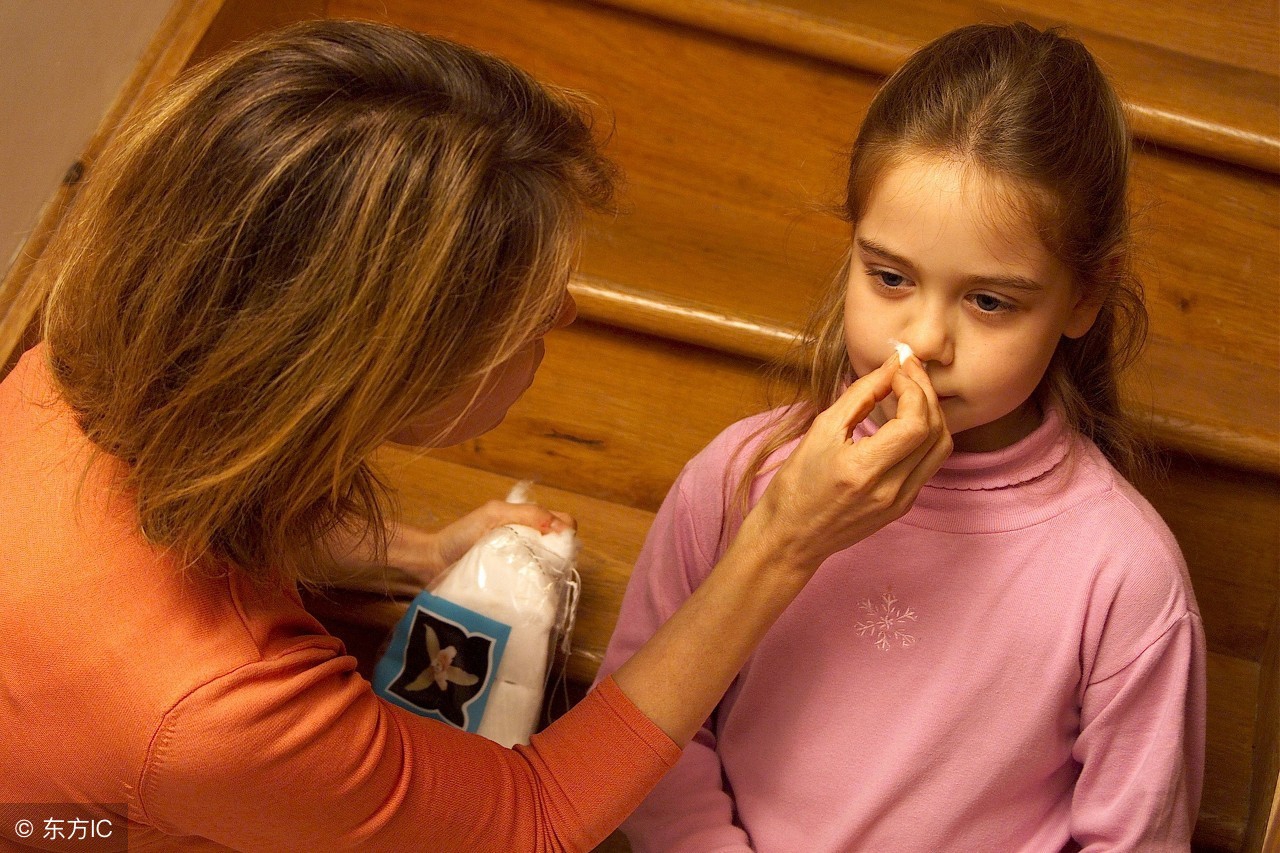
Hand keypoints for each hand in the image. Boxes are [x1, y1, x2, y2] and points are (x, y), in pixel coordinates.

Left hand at [415, 499, 574, 586]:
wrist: (431, 563)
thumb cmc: (461, 535)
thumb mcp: (493, 514)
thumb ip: (527, 514)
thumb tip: (561, 528)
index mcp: (528, 524)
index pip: (563, 524)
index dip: (565, 533)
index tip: (556, 544)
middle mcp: (530, 546)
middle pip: (561, 549)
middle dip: (560, 557)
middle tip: (546, 566)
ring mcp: (522, 570)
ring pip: (551, 572)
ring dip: (549, 577)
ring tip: (538, 583)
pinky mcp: (513, 591)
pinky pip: (534, 591)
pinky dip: (536, 593)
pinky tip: (530, 596)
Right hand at [736, 350, 951, 572]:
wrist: (791, 537)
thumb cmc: (796, 484)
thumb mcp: (821, 430)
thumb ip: (861, 394)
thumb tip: (891, 365)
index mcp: (862, 470)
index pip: (914, 423)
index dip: (913, 389)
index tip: (897, 369)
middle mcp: (889, 490)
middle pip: (935, 433)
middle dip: (927, 393)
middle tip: (910, 370)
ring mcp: (900, 502)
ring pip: (940, 449)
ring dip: (932, 414)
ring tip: (913, 391)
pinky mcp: (903, 507)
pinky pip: (929, 464)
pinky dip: (925, 436)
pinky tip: (908, 419)